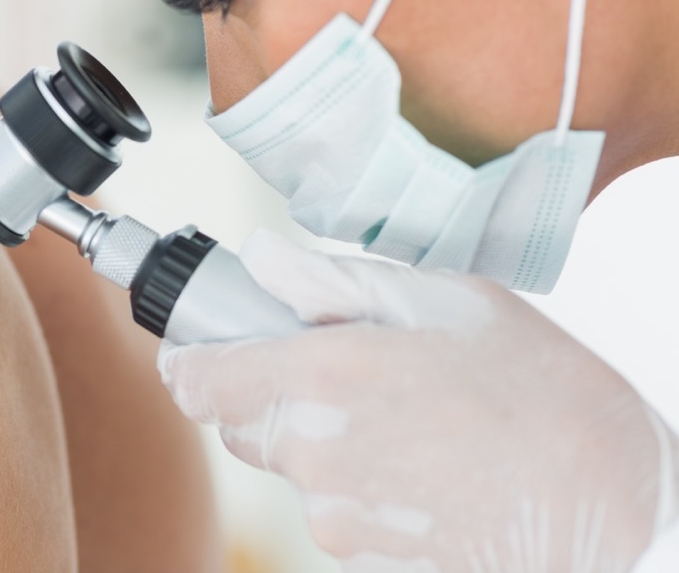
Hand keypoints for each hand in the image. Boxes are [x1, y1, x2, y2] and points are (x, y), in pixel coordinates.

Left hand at [159, 230, 678, 571]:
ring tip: (398, 415)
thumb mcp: (439, 301)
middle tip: (332, 366)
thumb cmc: (534, 385)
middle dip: (264, 392)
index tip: (199, 349)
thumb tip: (258, 256)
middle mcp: (313, 450)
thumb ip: (330, 279)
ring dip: (314, 438)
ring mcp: (334, 513)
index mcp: (322, 374)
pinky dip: (351, 481)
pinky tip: (415, 460)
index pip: (199, 381)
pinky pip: (327, 506)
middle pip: (238, 423)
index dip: (191, 361)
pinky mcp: (362, 553)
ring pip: (286, 465)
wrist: (608, 496)